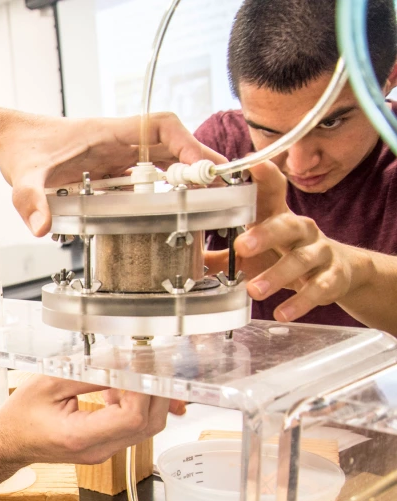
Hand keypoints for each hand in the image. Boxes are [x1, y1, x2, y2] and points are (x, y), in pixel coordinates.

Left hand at [0, 112, 224, 236]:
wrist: (11, 144)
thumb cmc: (22, 150)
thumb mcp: (24, 178)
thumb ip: (31, 200)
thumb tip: (41, 228)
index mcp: (108, 133)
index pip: (160, 126)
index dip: (188, 142)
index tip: (205, 166)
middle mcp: (119, 142)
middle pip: (172, 146)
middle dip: (199, 165)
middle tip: (225, 190)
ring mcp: (117, 157)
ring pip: (163, 163)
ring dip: (187, 180)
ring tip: (212, 205)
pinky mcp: (112, 172)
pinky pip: (146, 180)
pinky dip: (165, 193)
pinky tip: (177, 214)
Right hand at [0, 376, 167, 467]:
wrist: (9, 443)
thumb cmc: (20, 416)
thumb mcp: (48, 383)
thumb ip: (88, 372)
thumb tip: (122, 359)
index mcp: (79, 437)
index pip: (132, 417)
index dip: (141, 388)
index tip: (136, 364)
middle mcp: (98, 450)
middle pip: (150, 422)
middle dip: (154, 389)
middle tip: (142, 362)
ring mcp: (106, 451)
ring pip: (149, 425)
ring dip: (146, 396)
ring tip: (123, 376)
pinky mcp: (108, 446)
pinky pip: (137, 426)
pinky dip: (137, 404)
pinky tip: (117, 390)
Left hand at [232, 162, 365, 321]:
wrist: (338, 272)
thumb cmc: (284, 256)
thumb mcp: (254, 254)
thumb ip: (221, 257)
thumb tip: (186, 262)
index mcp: (278, 217)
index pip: (273, 190)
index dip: (265, 177)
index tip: (253, 165)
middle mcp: (300, 229)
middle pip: (286, 225)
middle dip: (265, 234)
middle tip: (242, 247)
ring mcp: (319, 252)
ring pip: (301, 259)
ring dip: (277, 275)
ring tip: (255, 290)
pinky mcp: (332, 276)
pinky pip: (318, 288)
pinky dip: (300, 301)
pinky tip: (283, 312)